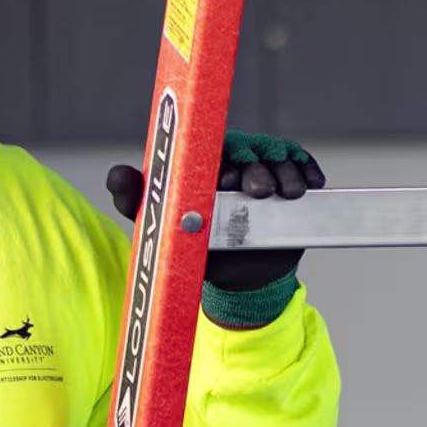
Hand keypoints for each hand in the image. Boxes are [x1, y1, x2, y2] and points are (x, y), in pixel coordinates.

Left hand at [107, 129, 324, 327]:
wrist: (236, 278)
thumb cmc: (193, 245)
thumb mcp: (159, 224)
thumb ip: (136, 199)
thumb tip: (115, 174)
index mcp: (204, 161)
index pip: (214, 148)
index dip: (222, 160)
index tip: (224, 180)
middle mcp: (237, 160)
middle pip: (250, 150)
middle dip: (256, 169)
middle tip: (257, 191)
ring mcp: (267, 169)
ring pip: (279, 158)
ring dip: (285, 173)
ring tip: (288, 193)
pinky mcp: (292, 182)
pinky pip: (303, 166)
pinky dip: (308, 171)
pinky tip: (310, 184)